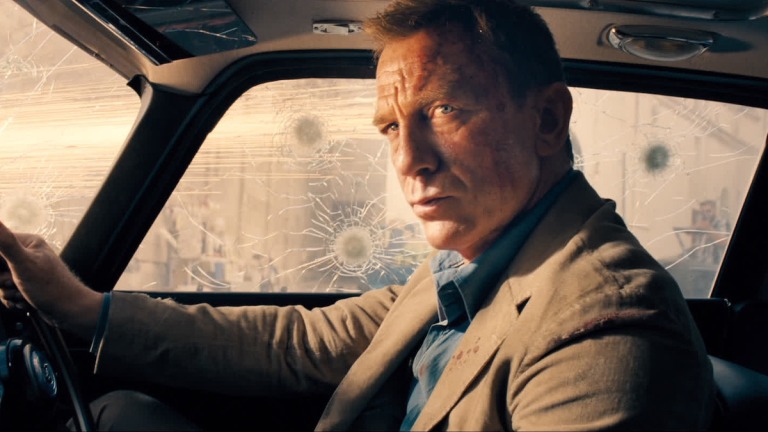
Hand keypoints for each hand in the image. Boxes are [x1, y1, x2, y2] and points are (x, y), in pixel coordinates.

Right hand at [0, 220, 102, 339]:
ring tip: (25, 294)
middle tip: (17, 284)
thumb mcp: (23, 263)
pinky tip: (26, 302)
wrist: (70, 312)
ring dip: (9, 293)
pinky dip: (14, 301)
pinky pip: (7, 294)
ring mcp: (27, 272)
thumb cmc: (51, 288)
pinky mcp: (27, 287)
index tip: (9, 274)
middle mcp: (27, 255)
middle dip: (3, 282)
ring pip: (0, 283)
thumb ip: (5, 242)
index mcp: (28, 242)